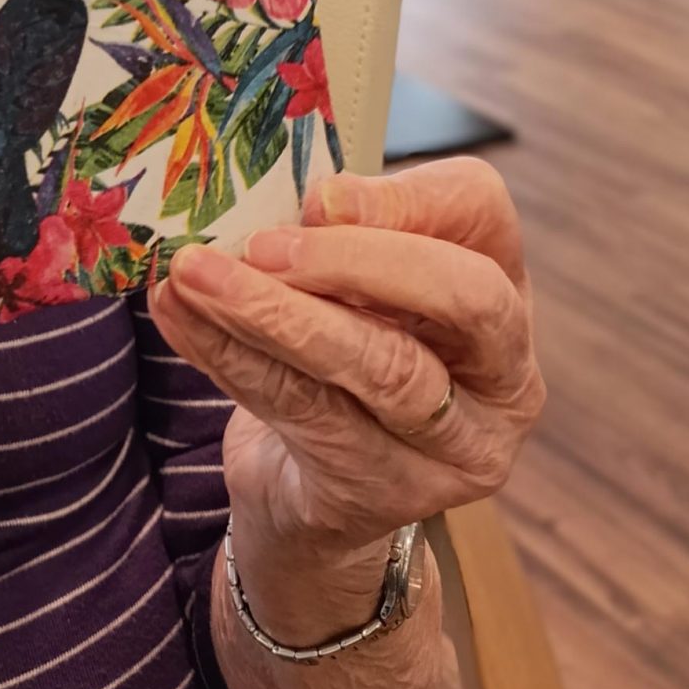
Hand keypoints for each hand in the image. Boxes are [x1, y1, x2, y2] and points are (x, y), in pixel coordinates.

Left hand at [152, 158, 541, 614]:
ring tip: (192, 276)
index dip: (403, 197)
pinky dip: (232, 358)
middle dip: (354, 262)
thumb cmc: (338, 353)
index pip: (481, 211)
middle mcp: (507, 371)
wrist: (310, 490)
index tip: (314, 196)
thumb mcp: (349, 283)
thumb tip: (317, 202)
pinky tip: (182, 319)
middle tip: (255, 245)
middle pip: (465, 297)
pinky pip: (309, 411)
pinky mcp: (394, 492)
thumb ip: (342, 236)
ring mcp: (462, 445)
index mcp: (505, 285)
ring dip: (272, 314)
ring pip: (380, 366)